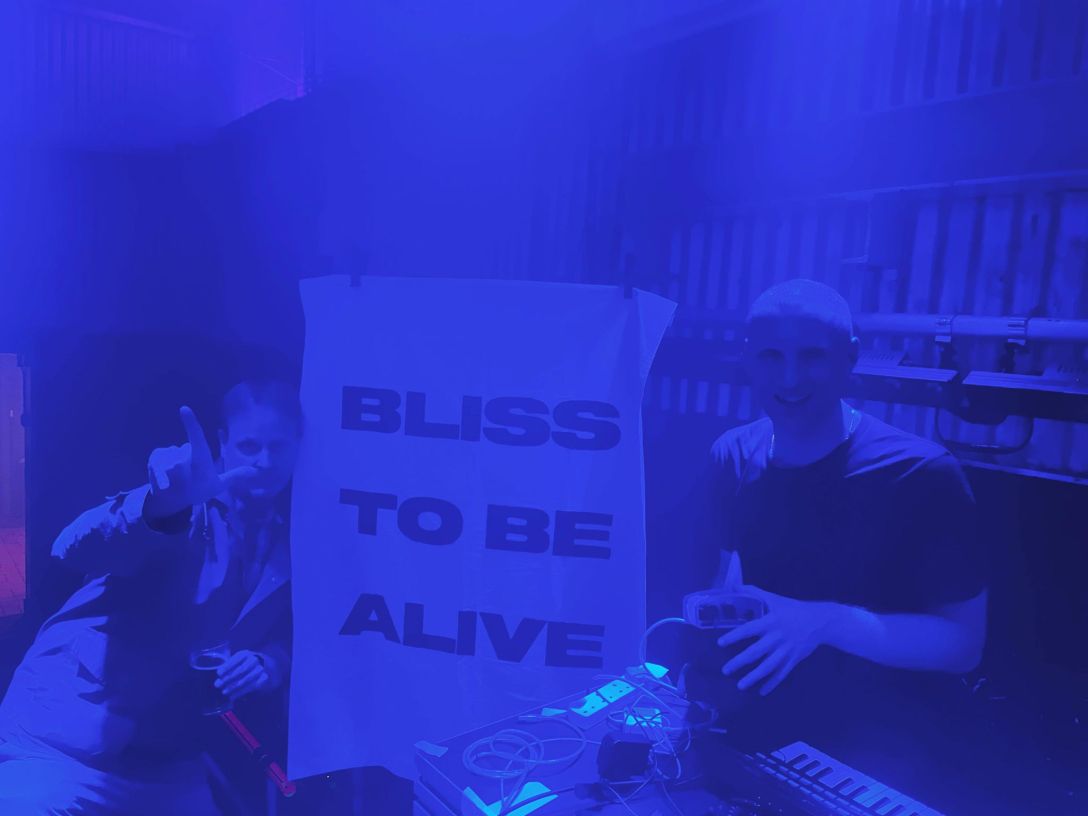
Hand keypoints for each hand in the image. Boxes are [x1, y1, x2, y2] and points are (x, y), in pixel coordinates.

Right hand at [144, 406, 256, 518]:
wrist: (177, 501)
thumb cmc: (199, 489)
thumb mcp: (217, 485)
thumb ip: (233, 477)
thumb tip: (255, 471)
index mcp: (200, 455)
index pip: (197, 437)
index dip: (192, 423)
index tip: (184, 409)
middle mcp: (183, 451)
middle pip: (181, 456)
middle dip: (183, 470)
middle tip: (186, 481)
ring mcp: (168, 456)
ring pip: (170, 462)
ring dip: (172, 476)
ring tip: (175, 484)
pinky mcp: (154, 462)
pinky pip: (157, 468)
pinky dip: (159, 478)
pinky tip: (163, 486)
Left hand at [215, 650, 271, 701]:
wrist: (265, 668)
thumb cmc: (244, 666)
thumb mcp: (236, 664)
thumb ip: (227, 671)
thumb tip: (217, 682)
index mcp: (245, 654)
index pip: (236, 659)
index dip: (228, 666)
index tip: (219, 674)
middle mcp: (254, 660)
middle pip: (242, 670)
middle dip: (229, 678)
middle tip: (218, 686)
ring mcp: (261, 669)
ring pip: (247, 679)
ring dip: (234, 686)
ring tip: (224, 692)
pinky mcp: (264, 678)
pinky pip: (252, 686)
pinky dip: (241, 692)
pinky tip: (233, 696)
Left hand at [717, 586, 835, 695]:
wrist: (820, 621)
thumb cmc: (793, 609)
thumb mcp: (774, 598)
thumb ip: (754, 592)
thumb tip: (735, 585)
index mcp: (770, 621)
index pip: (748, 629)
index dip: (734, 636)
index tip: (720, 644)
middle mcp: (777, 637)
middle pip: (756, 652)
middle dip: (739, 662)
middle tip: (726, 670)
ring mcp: (786, 650)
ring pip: (768, 667)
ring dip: (753, 677)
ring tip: (740, 686)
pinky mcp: (794, 659)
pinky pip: (782, 674)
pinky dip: (772, 683)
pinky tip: (762, 691)